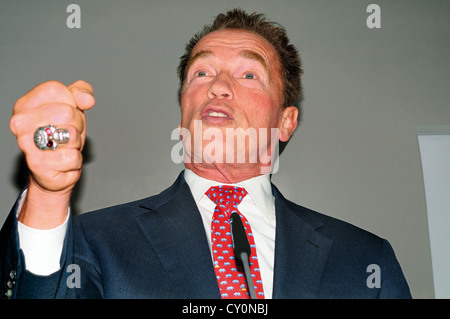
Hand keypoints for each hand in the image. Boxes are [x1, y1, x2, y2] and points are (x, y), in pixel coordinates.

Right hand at [10, 80, 94, 227]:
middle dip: (77, 125)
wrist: (54, 169)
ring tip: (65, 147)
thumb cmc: (61, 135)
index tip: (68, 113)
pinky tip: (63, 161)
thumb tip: (87, 99)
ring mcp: (26, 144)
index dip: (72, 102)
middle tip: (67, 134)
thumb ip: (80, 92)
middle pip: (68, 113)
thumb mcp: (73, 107)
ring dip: (76, 143)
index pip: (57, 90)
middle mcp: (20, 122)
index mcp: (25, 104)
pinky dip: (75, 161)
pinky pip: (72, 157)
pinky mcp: (37, 164)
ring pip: (71, 135)